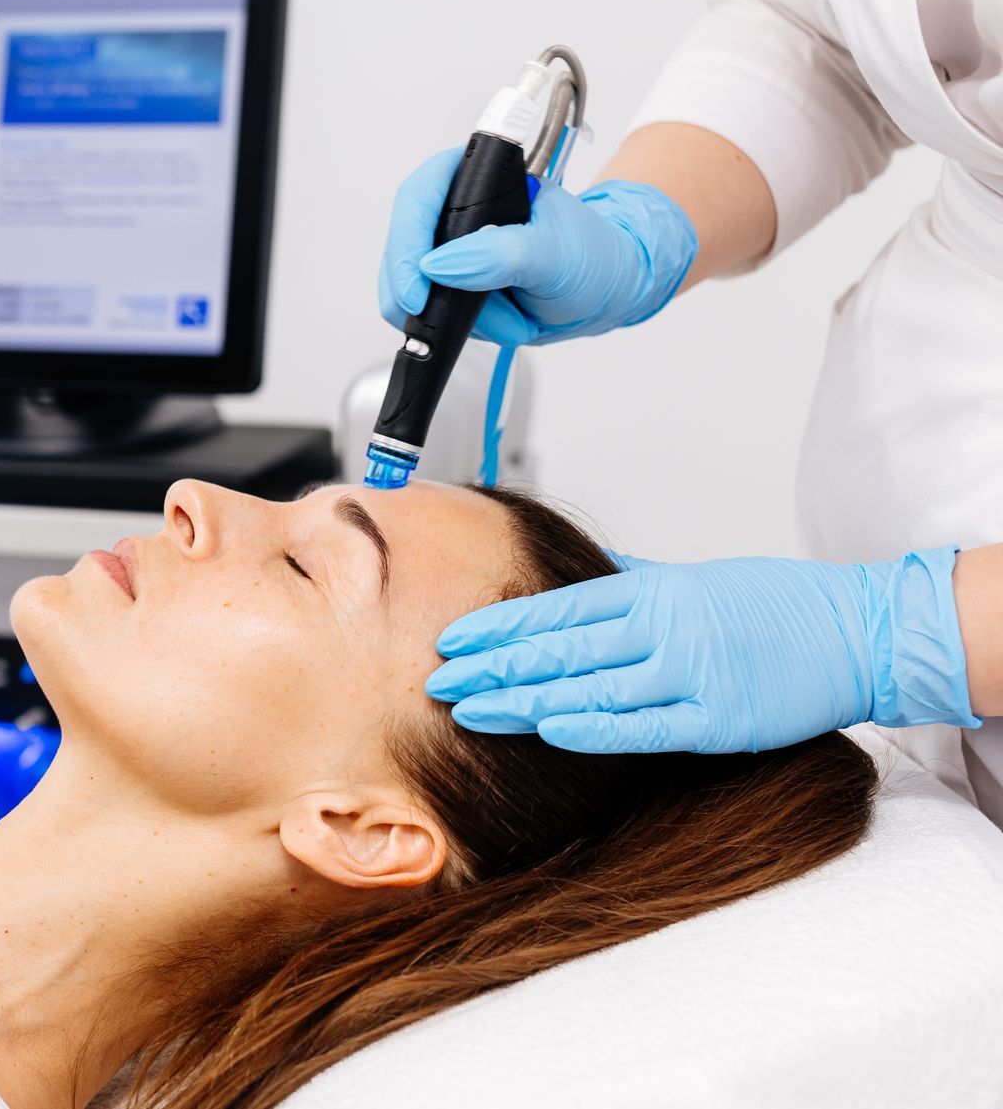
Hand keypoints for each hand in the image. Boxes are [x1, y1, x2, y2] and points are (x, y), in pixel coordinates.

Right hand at [377, 146, 698, 345]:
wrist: (605, 290)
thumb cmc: (590, 257)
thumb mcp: (555, 254)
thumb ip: (500, 256)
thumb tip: (438, 267)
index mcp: (480, 179)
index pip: (421, 196)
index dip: (407, 239)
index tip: (418, 285)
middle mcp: (455, 213)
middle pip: (404, 247)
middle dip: (427, 291)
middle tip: (443, 319)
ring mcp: (449, 253)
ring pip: (412, 288)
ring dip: (453, 316)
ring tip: (512, 318)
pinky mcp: (450, 287)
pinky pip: (428, 313)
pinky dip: (460, 329)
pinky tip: (502, 322)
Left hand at [425, 549, 976, 753]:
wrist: (856, 632)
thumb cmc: (774, 604)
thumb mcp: (694, 576)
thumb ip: (631, 578)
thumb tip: (581, 567)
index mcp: (651, 592)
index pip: (554, 610)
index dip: (499, 626)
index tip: (452, 640)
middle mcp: (661, 628)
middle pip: (558, 648)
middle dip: (493, 664)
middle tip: (438, 679)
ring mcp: (688, 674)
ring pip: (588, 687)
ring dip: (523, 699)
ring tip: (472, 708)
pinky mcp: (715, 719)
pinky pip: (641, 725)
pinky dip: (592, 726)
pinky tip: (548, 727)